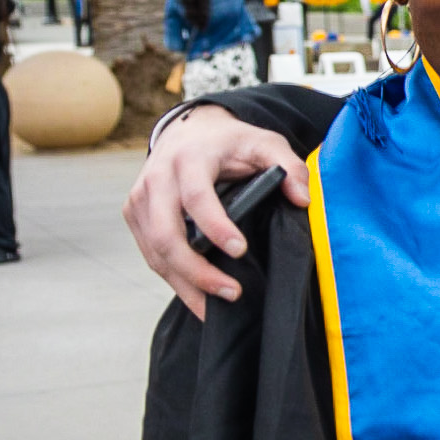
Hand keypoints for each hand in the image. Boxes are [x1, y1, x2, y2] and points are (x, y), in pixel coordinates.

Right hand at [123, 106, 307, 317]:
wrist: (189, 131)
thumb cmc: (230, 142)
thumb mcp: (266, 142)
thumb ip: (290, 166)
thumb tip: (302, 200)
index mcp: (189, 160)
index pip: (197, 197)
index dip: (215, 227)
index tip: (239, 250)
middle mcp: (157, 179)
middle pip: (167, 234)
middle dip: (196, 270)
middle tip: (232, 292)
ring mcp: (141, 199)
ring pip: (156, 251)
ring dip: (185, 284)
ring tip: (216, 308)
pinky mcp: (136, 215)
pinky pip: (151, 254)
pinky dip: (173, 279)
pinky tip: (197, 297)